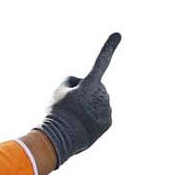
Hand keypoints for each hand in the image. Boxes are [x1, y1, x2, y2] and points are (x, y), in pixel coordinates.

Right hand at [37, 33, 119, 164]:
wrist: (60, 140)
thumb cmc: (57, 113)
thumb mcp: (58, 90)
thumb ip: (72, 80)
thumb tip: (84, 84)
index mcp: (89, 84)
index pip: (100, 62)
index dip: (109, 47)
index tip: (118, 34)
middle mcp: (102, 95)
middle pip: (95, 87)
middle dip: (85, 92)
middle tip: (71, 106)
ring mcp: (107, 109)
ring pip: (99, 101)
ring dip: (89, 105)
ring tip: (75, 117)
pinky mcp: (109, 122)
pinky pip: (102, 113)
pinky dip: (94, 116)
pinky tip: (83, 124)